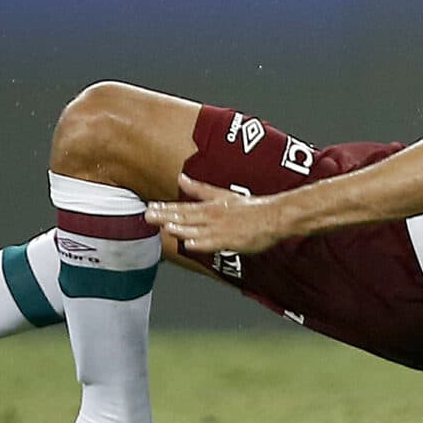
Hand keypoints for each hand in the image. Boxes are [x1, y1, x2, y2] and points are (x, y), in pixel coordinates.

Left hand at [145, 176, 290, 256]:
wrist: (274, 217)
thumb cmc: (250, 208)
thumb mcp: (223, 194)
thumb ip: (200, 189)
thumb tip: (181, 179)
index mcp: (210, 206)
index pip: (183, 207)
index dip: (166, 208)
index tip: (150, 207)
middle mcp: (213, 216)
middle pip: (186, 217)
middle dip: (165, 216)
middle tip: (148, 215)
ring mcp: (221, 229)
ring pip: (197, 229)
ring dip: (179, 228)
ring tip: (164, 226)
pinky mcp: (231, 240)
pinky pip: (213, 243)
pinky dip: (201, 242)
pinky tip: (189, 243)